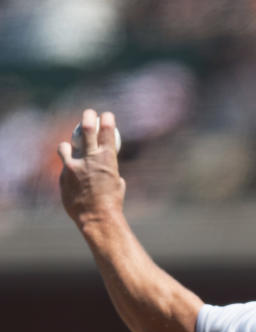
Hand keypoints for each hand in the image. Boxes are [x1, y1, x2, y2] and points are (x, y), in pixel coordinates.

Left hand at [57, 109, 124, 226]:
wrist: (96, 217)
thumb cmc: (112, 202)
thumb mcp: (117, 183)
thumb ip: (109, 170)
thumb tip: (106, 167)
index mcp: (107, 159)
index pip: (107, 131)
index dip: (107, 120)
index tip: (106, 115)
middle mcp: (89, 159)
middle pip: (86, 130)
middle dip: (88, 118)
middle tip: (88, 114)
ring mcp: (73, 167)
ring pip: (64, 147)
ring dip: (67, 146)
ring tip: (68, 148)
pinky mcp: (62, 177)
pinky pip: (64, 169)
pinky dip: (68, 171)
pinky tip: (72, 179)